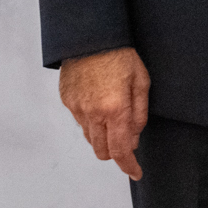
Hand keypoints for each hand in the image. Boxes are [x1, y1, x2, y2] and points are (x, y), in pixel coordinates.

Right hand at [58, 46, 150, 179]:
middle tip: (127, 138)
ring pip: (90, 138)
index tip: (135, 173)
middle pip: (102, 151)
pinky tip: (99, 102)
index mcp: (115, 109)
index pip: (121, 150)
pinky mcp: (67, 101)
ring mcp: (77, 108)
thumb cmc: (120, 55)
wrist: (90, 35)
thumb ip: (139, 114)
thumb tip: (134, 139)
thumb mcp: (141, 81)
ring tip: (112, 114)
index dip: (129, 166)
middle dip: (116, 152)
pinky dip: (91, 120)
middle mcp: (93, 113)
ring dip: (103, 136)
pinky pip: (80, 121)